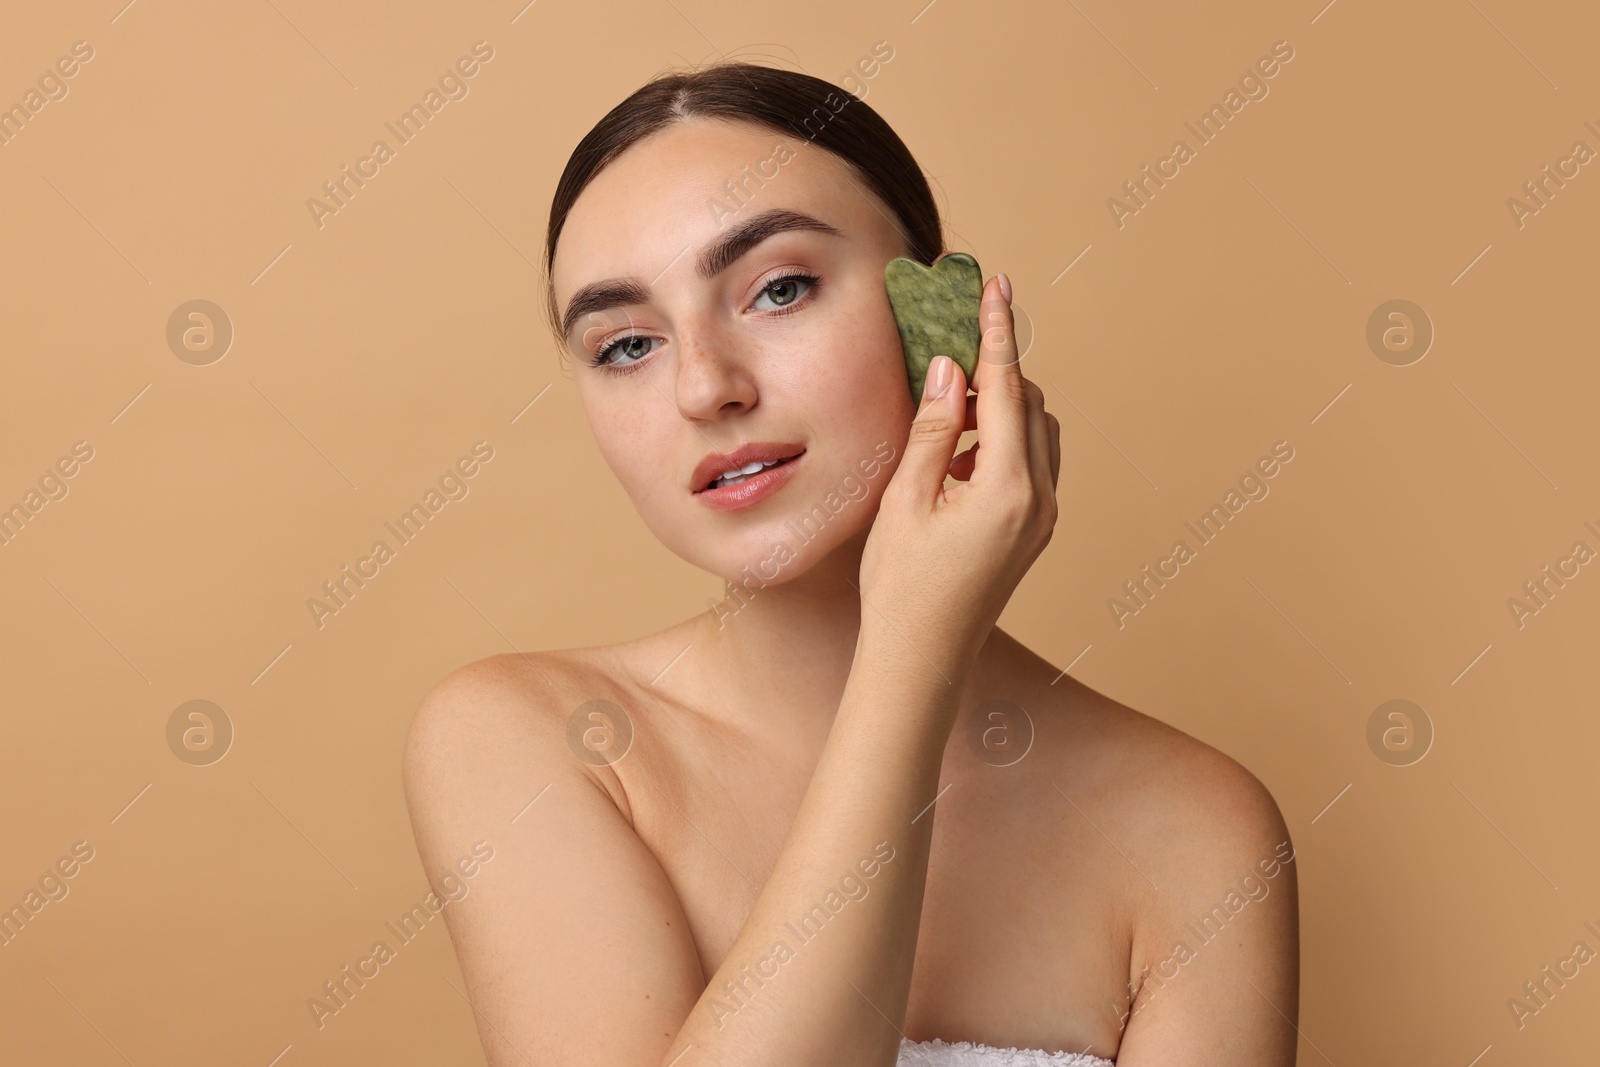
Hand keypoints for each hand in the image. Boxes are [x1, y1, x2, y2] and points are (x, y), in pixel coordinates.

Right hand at [858, 270, 1060, 676]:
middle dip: (996, 373)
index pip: (1007, 388)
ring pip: (1038, 434)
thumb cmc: (902, 585)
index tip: (997, 284)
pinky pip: (1032, 465)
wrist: (921, 658)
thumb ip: (935, 429)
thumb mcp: (908, 498)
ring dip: (1001, 411)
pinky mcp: (1035, 532)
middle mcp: (1040, 499)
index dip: (999, 331)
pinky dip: (1003, 444)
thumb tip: (954, 371)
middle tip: (949, 355)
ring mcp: (1043, 518)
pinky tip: (956, 460)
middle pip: (1032, 405)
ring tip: (946, 419)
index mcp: (1009, 487)